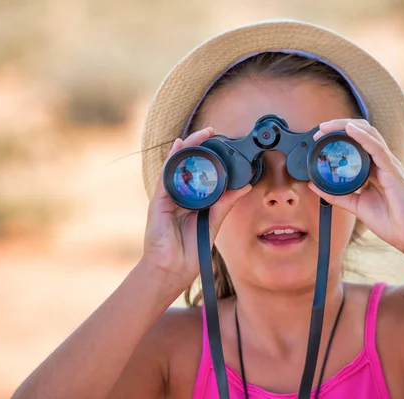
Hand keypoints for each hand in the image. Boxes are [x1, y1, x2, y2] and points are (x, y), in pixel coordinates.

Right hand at [140, 127, 251, 291]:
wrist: (173, 269)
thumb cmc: (191, 252)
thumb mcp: (213, 222)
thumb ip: (226, 203)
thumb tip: (244, 186)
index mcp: (193, 202)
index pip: (201, 174)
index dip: (210, 158)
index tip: (222, 145)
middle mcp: (180, 196)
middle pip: (188, 166)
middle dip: (199, 147)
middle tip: (212, 131)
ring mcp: (168, 198)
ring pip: (177, 166)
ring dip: (187, 148)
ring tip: (199, 134)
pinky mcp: (159, 201)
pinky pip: (166, 176)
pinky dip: (172, 160)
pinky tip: (179, 146)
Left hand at [308, 119, 403, 254]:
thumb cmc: (391, 221)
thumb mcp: (356, 205)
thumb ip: (336, 194)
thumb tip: (314, 185)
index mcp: (374, 169)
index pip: (357, 142)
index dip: (338, 135)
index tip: (318, 137)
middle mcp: (382, 163)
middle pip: (363, 133)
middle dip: (340, 126)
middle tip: (319, 130)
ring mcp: (389, 166)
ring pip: (369, 135)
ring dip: (346, 127)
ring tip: (327, 127)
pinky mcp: (394, 172)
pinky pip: (378, 149)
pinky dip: (363, 137)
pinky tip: (350, 130)